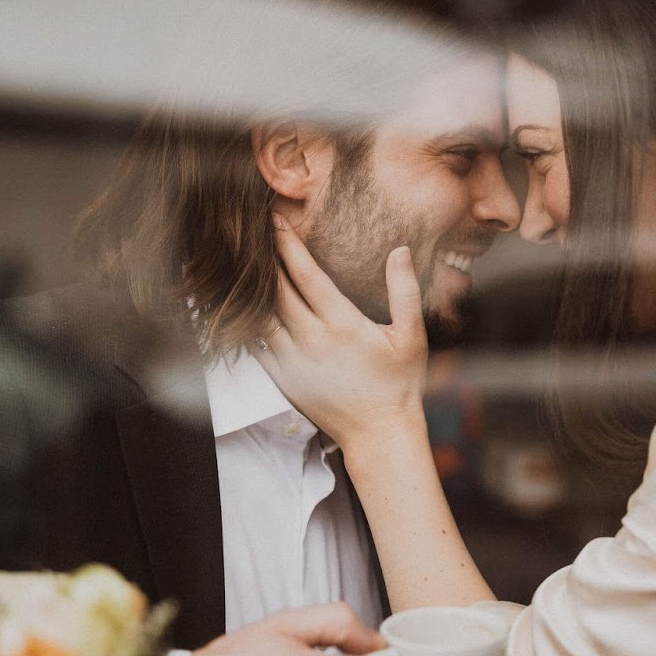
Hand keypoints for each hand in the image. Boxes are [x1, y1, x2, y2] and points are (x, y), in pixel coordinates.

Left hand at [253, 217, 427, 449]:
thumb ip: (405, 290)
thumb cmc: (399, 384)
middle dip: (265, 256)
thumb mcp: (412, 336)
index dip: (287, 244)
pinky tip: (244, 303)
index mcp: (342, 325)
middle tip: (253, 230)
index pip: (304, 274)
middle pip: (276, 288)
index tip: (275, 221)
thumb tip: (399, 250)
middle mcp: (312, 341)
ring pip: (262, 314)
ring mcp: (292, 361)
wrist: (379, 434)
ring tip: (243, 261)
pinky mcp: (283, 378)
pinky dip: (249, 320)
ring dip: (253, 286)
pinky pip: (256, 343)